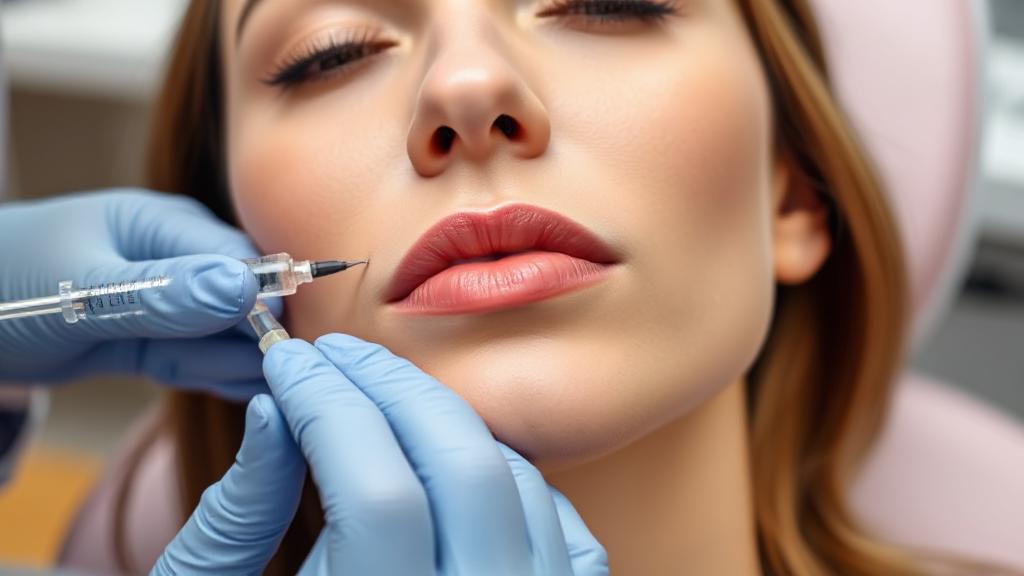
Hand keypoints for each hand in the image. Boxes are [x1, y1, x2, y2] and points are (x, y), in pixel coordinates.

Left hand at [0, 190, 278, 399]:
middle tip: (279, 383)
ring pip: (222, 335)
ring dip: (241, 362)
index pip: (236, 259)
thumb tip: (245, 290)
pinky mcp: (150, 339)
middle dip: (258, 339)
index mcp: (161, 225)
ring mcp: (164, 302)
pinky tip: (246, 389)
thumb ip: (165, 294)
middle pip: (240, 298)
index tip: (280, 346)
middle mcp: (174, 259)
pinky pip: (196, 358)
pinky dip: (218, 375)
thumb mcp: (83, 290)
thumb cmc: (6, 284)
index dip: (264, 301)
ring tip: (270, 396)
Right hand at [154, 334, 608, 574]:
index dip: (327, 403)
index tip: (288, 361)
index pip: (374, 490)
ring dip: (445, 420)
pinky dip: (504, 474)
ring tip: (382, 397)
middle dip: (392, 387)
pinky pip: (559, 524)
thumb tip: (275, 409)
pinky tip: (448, 460)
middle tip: (336, 356)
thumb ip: (237, 518)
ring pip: (516, 483)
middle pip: (461, 468)